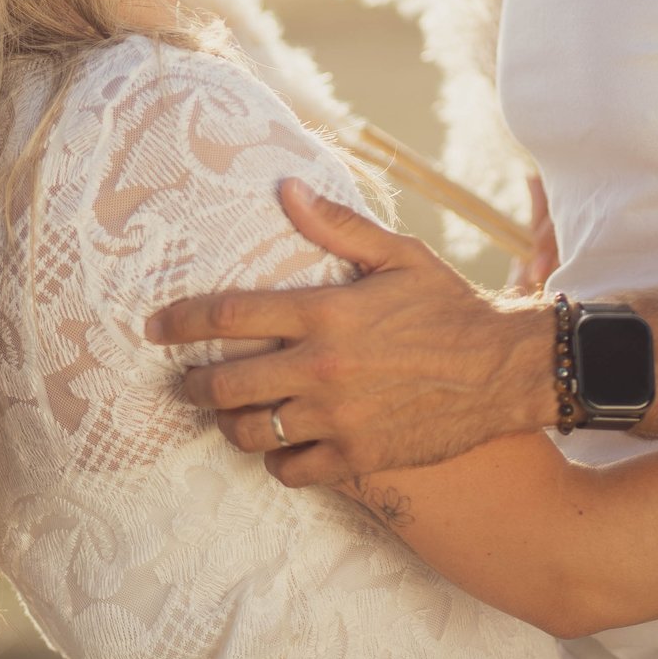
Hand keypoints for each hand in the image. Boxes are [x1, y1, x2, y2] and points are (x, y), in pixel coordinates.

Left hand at [143, 180, 554, 485]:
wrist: (504, 371)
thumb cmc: (450, 307)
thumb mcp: (399, 255)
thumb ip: (337, 226)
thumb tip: (286, 188)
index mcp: (325, 313)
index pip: (228, 316)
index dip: (179, 322)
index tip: (154, 328)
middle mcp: (321, 369)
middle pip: (223, 383)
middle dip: (192, 383)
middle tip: (185, 381)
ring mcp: (337, 419)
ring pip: (249, 433)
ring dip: (228, 424)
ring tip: (229, 414)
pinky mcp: (357, 458)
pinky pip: (290, 469)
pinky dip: (276, 461)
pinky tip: (280, 446)